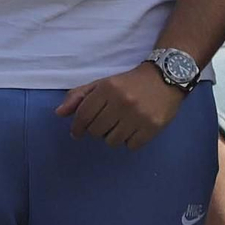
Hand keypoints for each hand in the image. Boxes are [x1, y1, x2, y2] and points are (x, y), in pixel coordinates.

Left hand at [57, 62, 184, 147]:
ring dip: (113, 136)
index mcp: (107, 89)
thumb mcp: (103, 83)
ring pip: (112, 141)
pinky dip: (130, 141)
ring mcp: (138, 116)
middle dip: (97, 129)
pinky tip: (134, 129)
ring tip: (120, 125)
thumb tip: (59, 113)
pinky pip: (131, 146)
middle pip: (96, 131)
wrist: (165, 78)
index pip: (83, 115)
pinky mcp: (153, 127)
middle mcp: (122, 102)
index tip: (76, 132)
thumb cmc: (129, 83)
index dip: (77, 127)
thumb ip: (79, 96)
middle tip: (105, 122)